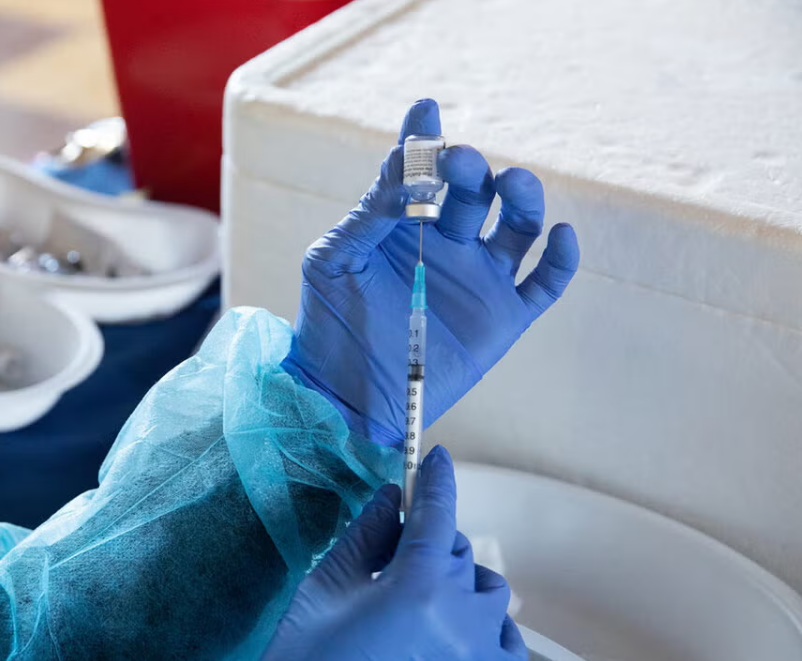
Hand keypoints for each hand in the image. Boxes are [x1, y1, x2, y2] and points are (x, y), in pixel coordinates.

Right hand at [263, 445, 526, 660]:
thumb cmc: (308, 660)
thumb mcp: (324, 594)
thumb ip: (363, 537)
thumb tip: (388, 497)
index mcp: (417, 587)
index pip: (435, 511)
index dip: (435, 479)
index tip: (436, 458)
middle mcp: (461, 619)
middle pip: (458, 552)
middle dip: (429, 544)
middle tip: (393, 558)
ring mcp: (480, 657)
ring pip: (489, 593)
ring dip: (461, 584)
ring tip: (425, 600)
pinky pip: (507, 641)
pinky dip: (487, 627)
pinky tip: (457, 633)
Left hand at [283, 99, 579, 445]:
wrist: (343, 392)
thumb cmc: (330, 320)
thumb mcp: (333, 260)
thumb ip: (367, 216)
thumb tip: (403, 171)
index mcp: (404, 222)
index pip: (422, 169)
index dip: (426, 138)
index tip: (425, 111)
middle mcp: (447, 241)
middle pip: (475, 190)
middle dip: (470, 169)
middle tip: (458, 161)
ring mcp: (479, 277)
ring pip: (519, 225)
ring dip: (522, 198)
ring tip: (511, 184)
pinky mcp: (504, 316)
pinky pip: (546, 283)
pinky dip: (562, 259)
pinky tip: (562, 236)